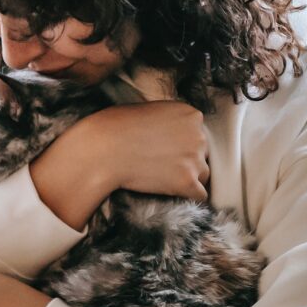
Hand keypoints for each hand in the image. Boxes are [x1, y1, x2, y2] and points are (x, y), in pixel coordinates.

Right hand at [82, 101, 209, 200]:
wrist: (103, 150)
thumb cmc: (115, 128)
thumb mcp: (147, 111)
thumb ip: (168, 121)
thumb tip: (170, 134)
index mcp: (190, 114)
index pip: (197, 133)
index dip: (180, 143)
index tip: (163, 149)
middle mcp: (198, 135)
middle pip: (202, 154)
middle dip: (185, 160)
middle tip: (160, 165)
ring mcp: (194, 159)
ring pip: (203, 174)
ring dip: (188, 178)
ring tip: (162, 179)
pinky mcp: (187, 182)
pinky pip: (200, 195)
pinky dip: (187, 196)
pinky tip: (170, 193)